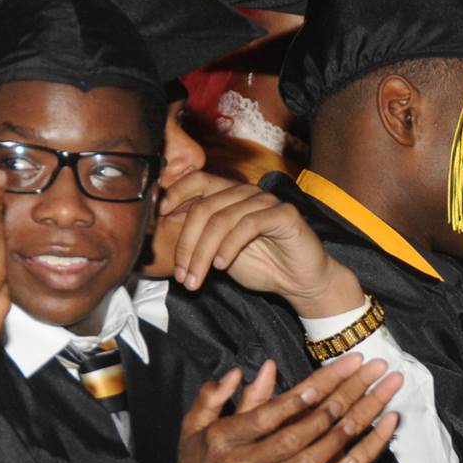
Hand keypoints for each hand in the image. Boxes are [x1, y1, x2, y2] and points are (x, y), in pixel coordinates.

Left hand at [158, 171, 362, 315]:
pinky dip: (229, 246)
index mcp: (231, 195)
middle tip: (181, 275)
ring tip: (195, 279)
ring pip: (222, 218)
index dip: (176, 193)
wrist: (301, 283)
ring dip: (202, 253)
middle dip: (186, 244)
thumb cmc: (263, 266)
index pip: (198, 180)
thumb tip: (166, 221)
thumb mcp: (221, 252)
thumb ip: (200, 236)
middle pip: (204, 207)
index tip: (160, 216)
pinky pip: (248, 224)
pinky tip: (221, 265)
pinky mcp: (284, 214)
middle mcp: (247, 192)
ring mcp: (267, 201)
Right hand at [161, 356, 400, 462]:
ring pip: (313, 460)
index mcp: (226, 438)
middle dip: (341, 400)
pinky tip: (361, 455)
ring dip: (347, 433)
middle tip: (371, 374)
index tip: (338, 368)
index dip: (309, 389)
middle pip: (301, 431)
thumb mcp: (194, 426)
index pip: (274, 410)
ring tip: (377, 406)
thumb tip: (243, 369)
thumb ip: (215, 396)